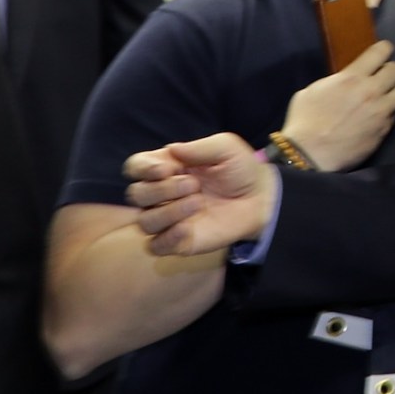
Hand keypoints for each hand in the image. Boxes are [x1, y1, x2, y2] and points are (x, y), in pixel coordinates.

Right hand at [126, 135, 278, 257]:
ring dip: (168, 212)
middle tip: (194, 185)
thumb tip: (171, 149)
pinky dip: (167, 238)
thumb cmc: (239, 169)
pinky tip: (187, 228)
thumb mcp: (226, 147)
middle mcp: (160, 194)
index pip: (135, 167)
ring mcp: (167, 219)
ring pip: (144, 222)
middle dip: (162, 190)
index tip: (168, 169)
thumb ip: (199, 147)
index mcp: (166, 168)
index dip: (143, 168)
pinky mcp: (177, 241)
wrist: (259, 197)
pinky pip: (155, 246)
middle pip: (137, 194)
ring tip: (198, 203)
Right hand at [281, 42, 394, 172]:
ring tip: (384, 98)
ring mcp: (380, 112)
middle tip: (382, 77)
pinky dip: (387, 115)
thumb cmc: (305, 121)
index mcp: (352, 77)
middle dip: (390, 71)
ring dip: (394, 93)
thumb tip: (344, 81)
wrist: (308, 154)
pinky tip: (376, 119)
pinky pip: (394, 116)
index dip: (384, 49)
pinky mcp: (384, 131)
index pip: (381, 51)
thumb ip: (335, 81)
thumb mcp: (313, 90)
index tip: (382, 52)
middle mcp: (371, 91)